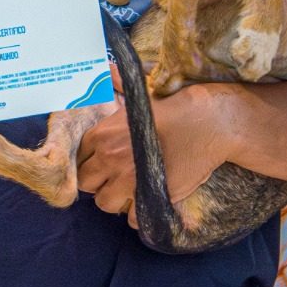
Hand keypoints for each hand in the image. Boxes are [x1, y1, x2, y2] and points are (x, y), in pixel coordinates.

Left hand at [76, 67, 233, 226]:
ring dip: (116, 199)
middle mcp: (109, 159)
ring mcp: (128, 181)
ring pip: (104, 203)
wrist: (207, 123)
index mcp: (102, 135)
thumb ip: (119, 86)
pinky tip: (147, 201)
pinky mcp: (149, 197)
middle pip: (86, 184)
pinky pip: (132, 218)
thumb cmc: (175, 109)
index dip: (91, 161)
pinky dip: (139, 214)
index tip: (102, 162)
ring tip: (130, 190)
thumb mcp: (141, 95)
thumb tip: (108, 68)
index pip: (79, 158)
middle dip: (99, 181)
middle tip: (115, 177)